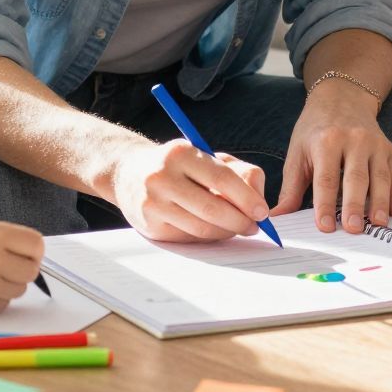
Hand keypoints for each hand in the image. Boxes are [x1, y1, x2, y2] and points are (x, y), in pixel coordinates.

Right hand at [0, 220, 45, 315]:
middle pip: (31, 270)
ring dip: (7, 285)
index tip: (27, 254)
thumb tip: (35, 255)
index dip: (33, 250)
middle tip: (8, 267)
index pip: (35, 244)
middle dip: (23, 269)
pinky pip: (2, 304)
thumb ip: (5, 239)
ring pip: (18, 289)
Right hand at [104, 137, 269, 243]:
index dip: (247, 198)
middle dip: (240, 221)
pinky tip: (215, 230)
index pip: (222, 178)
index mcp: (180, 153)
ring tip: (237, 228)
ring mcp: (153, 204)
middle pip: (212, 208)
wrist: (129, 174)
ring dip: (227, 232)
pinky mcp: (150, 226)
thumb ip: (239, 172)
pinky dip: (208, 237)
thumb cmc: (178, 165)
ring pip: (202, 228)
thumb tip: (258, 201)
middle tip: (254, 226)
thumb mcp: (207, 157)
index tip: (262, 212)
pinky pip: (189, 238)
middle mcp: (162, 177)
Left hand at [276, 84, 391, 233]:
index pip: (326, 178)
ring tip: (378, 224)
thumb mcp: (297, 153)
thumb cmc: (316, 130)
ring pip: (380, 176)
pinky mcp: (390, 149)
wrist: (342, 99)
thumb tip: (277, 217)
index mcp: (327, 140)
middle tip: (354, 228)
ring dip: (380, 202)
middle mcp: (354, 139)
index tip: (325, 226)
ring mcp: (375, 144)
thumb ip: (290, 188)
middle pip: (355, 177)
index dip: (325, 203)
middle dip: (355, 205)